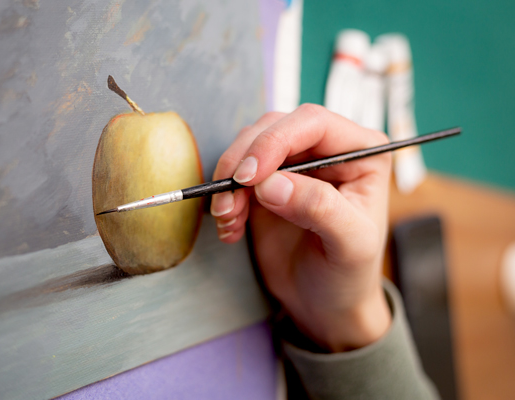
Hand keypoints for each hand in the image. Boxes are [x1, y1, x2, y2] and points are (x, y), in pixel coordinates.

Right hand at [210, 104, 391, 351]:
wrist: (326, 305)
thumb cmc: (349, 274)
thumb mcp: (349, 244)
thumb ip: (318, 208)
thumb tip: (271, 183)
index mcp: (360, 153)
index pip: (312, 123)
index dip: (275, 141)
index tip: (249, 176)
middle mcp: (326, 152)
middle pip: (274, 128)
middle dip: (244, 162)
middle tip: (228, 200)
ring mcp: (294, 167)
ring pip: (249, 148)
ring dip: (229, 181)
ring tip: (228, 218)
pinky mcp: (267, 186)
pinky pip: (237, 177)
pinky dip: (225, 199)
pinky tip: (230, 229)